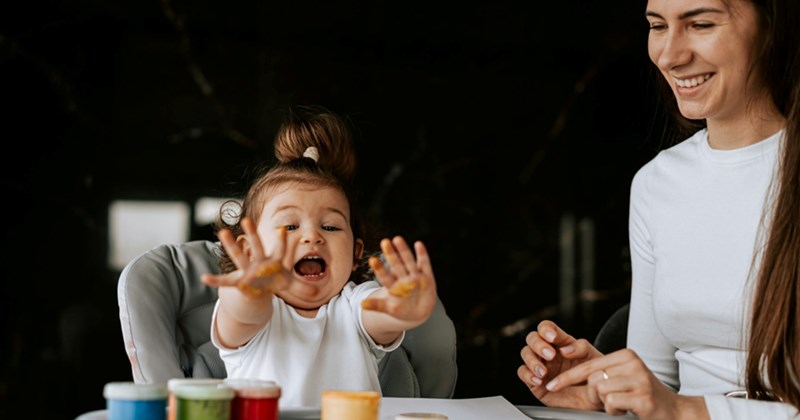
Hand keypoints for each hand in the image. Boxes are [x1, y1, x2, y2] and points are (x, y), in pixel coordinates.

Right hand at [202, 217, 316, 298]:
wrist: (258, 287)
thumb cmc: (273, 280)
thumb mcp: (287, 283)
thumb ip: (300, 287)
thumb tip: (317, 294)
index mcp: (272, 262)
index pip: (279, 250)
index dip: (281, 241)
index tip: (283, 229)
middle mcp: (258, 262)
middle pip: (256, 247)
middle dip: (252, 234)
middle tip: (247, 219)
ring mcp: (247, 270)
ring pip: (238, 256)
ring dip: (230, 245)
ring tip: (222, 232)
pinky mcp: (238, 281)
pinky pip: (225, 281)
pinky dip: (215, 281)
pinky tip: (204, 278)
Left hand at [361, 236, 436, 324]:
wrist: (419, 311)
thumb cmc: (402, 309)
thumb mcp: (390, 309)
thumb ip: (377, 305)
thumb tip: (361, 304)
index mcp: (393, 286)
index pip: (385, 276)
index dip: (379, 268)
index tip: (372, 260)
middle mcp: (403, 279)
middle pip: (396, 265)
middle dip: (391, 254)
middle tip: (384, 242)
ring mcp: (415, 276)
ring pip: (409, 262)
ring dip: (404, 251)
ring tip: (397, 239)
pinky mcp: (427, 277)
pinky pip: (424, 265)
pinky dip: (422, 255)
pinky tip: (418, 244)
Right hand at [517, 321, 603, 410]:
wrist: (594, 396)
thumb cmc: (593, 374)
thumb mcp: (593, 357)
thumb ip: (581, 348)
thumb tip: (564, 349)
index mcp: (560, 342)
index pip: (546, 327)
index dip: (546, 329)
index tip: (553, 337)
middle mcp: (547, 351)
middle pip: (532, 338)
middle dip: (538, 345)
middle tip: (550, 355)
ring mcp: (540, 365)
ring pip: (525, 353)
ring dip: (532, 361)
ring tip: (544, 372)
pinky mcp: (534, 380)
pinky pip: (522, 373)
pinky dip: (527, 375)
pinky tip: (539, 380)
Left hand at [545, 348, 705, 418]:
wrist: (674, 413)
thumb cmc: (643, 397)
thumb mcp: (622, 379)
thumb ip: (601, 373)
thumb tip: (567, 376)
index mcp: (626, 355)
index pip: (589, 365)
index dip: (568, 377)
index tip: (551, 384)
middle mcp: (633, 363)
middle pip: (592, 379)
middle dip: (593, 395)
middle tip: (609, 402)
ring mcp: (639, 379)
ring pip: (600, 391)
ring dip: (605, 404)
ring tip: (621, 405)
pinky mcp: (643, 396)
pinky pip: (611, 403)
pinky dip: (614, 411)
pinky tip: (627, 410)